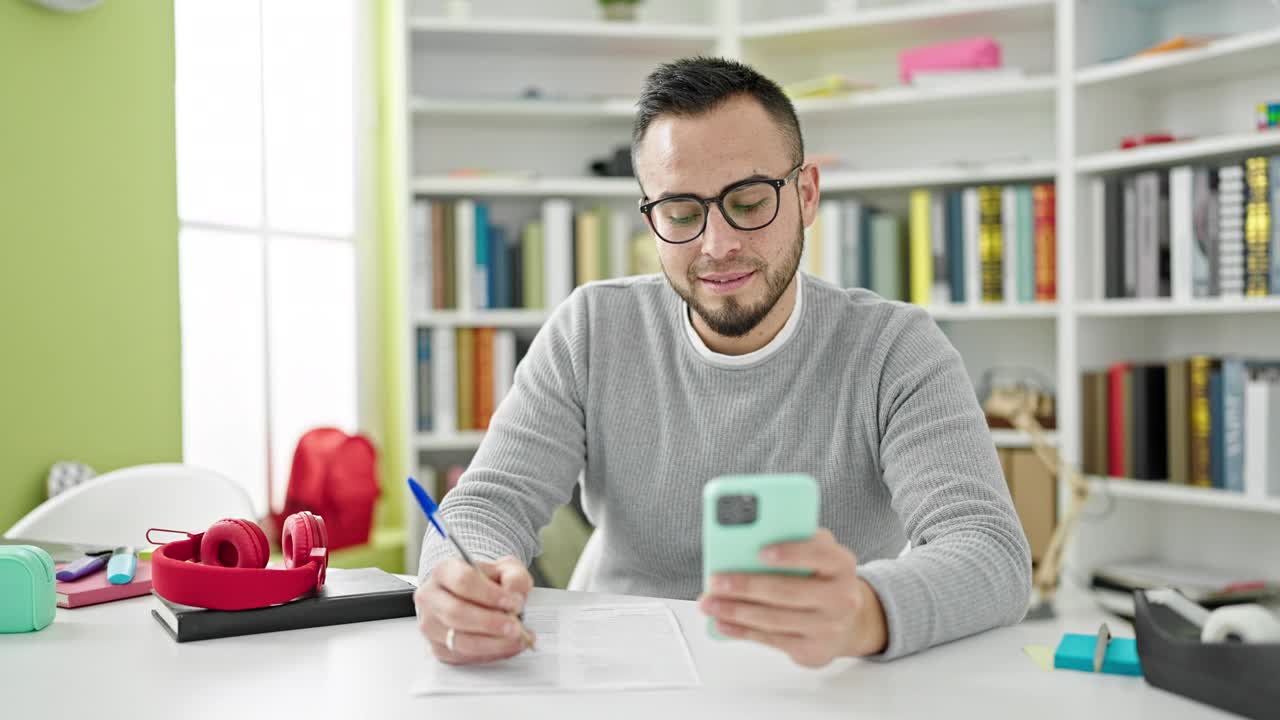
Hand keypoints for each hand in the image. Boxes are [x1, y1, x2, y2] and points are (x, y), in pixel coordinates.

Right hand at [415, 556, 535, 664]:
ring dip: (492, 643)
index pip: (463, 581)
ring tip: (516, 639)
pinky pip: (461, 657)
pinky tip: (506, 647)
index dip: (490, 594)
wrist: (478, 597)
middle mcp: (430, 597)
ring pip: (458, 640)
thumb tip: (514, 595)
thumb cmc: (489, 582)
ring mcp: (430, 625)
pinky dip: (488, 655)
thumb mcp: (507, 569)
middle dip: (490, 623)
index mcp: (444, 571)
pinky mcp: (438, 648)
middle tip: (516, 627)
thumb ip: (515, 578)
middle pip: (456, 613)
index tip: (513, 603)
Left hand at [698, 528, 886, 666]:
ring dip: (736, 611)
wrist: (847, 621)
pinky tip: (722, 622)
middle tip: (716, 580)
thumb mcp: (815, 551)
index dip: (789, 553)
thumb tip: (745, 540)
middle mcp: (841, 597)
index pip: (818, 554)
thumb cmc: (821, 577)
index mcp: (841, 563)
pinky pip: (771, 640)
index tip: (759, 552)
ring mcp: (829, 628)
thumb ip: (792, 540)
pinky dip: (742, 631)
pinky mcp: (813, 651)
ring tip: (709, 602)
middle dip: (747, 586)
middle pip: (788, 592)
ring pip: (774, 619)